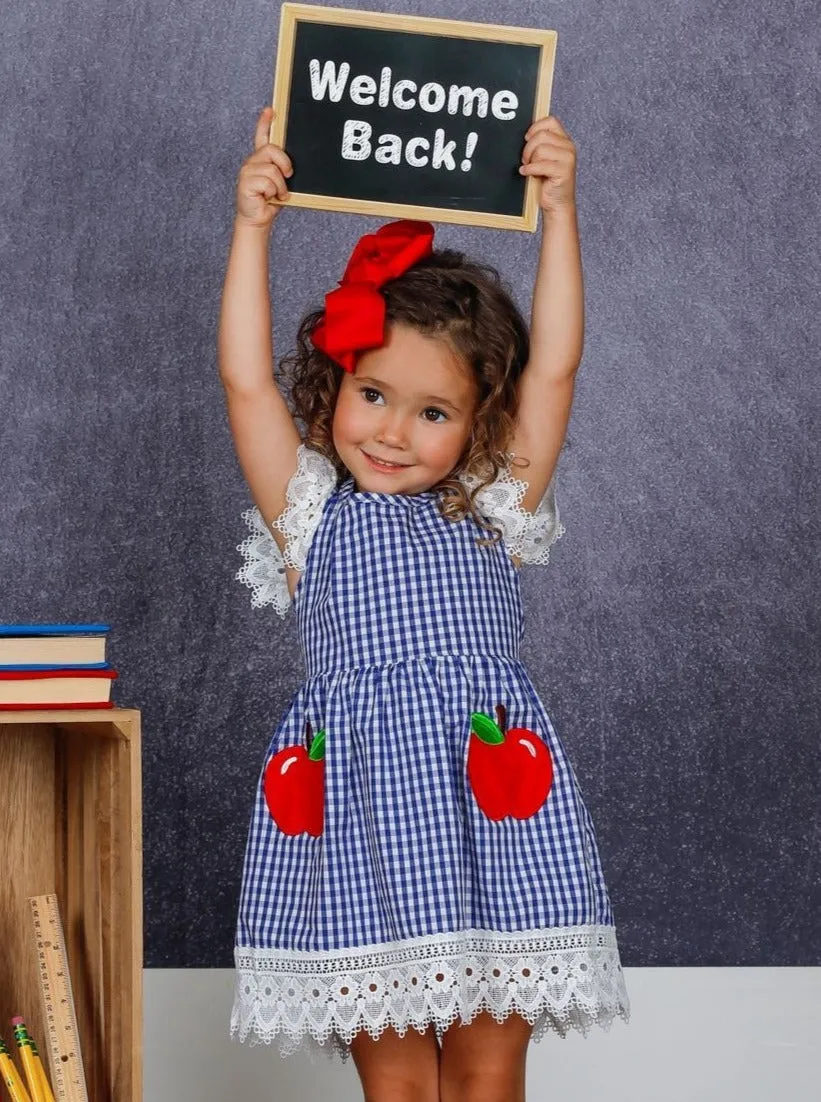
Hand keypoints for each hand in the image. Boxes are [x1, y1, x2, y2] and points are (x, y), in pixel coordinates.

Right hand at [235, 107, 293, 229]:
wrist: (258, 219)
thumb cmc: (270, 201)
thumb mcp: (281, 182)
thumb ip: (283, 169)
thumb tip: (291, 165)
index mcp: (261, 160)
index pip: (262, 137)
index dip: (264, 123)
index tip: (270, 111)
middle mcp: (252, 162)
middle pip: (272, 150)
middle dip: (285, 164)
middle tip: (287, 176)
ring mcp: (247, 171)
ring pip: (272, 169)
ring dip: (280, 185)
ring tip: (277, 193)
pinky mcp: (245, 182)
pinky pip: (268, 182)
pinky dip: (274, 192)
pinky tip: (269, 197)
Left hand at [519, 116, 576, 214]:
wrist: (556, 204)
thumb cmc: (548, 182)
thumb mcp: (543, 159)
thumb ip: (540, 144)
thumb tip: (525, 134)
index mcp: (564, 140)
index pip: (550, 121)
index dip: (535, 128)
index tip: (527, 140)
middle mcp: (568, 146)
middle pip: (541, 135)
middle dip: (528, 148)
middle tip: (526, 160)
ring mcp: (568, 158)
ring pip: (540, 149)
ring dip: (529, 160)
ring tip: (529, 168)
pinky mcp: (564, 171)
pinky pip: (540, 164)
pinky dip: (529, 170)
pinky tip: (527, 173)